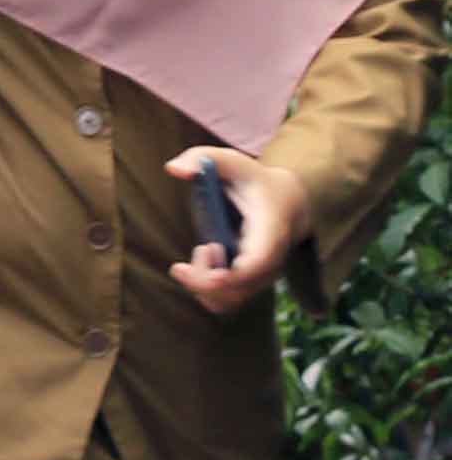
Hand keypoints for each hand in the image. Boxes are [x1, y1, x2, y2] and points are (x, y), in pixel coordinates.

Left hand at [169, 146, 311, 314]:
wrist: (286, 200)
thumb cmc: (250, 180)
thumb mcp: (229, 161)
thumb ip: (200, 157)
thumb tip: (174, 169)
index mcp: (271, 228)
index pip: (260, 261)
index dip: (235, 273)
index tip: (211, 266)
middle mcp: (271, 258)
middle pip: (240, 287)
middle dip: (206, 278)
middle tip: (201, 249)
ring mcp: (262, 274)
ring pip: (230, 299)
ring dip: (202, 285)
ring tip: (199, 254)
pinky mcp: (250, 283)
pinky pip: (226, 302)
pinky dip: (204, 291)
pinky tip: (198, 265)